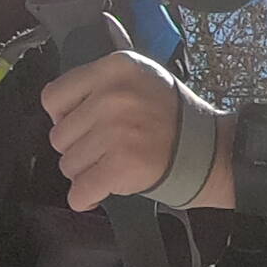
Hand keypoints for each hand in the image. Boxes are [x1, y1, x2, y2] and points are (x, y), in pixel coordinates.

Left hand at [45, 53, 229, 214]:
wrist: (212, 151)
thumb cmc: (176, 119)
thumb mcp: (142, 78)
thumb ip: (102, 83)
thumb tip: (59, 110)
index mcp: (115, 69)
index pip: (53, 96)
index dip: (64, 117)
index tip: (81, 126)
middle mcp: (113, 96)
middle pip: (59, 135)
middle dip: (79, 148)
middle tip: (106, 150)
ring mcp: (116, 131)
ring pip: (68, 164)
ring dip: (86, 172)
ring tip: (112, 167)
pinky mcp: (121, 165)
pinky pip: (81, 190)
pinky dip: (86, 198)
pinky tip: (99, 193)